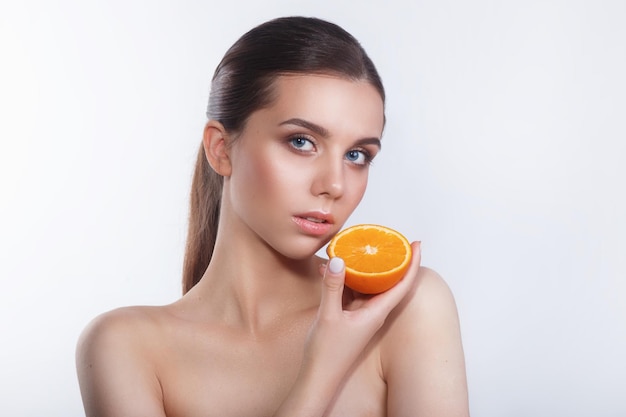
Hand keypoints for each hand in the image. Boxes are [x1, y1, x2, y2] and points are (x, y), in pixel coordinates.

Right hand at [307, 241, 421, 375]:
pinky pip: (353, 291)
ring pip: (369, 284)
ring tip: (357, 248)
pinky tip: (332, 268)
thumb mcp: (328, 315)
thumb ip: (333, 287)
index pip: (402, 284)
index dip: (412, 263)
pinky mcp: (350, 316)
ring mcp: (363, 315)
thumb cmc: (327, 352)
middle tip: (387, 239)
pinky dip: (346, 278)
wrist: (319, 377)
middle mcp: (374, 313)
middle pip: (389, 281)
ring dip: (364, 267)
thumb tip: (339, 259)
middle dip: (390, 260)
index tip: (417, 243)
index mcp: (377, 313)